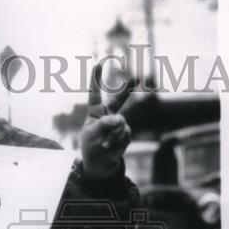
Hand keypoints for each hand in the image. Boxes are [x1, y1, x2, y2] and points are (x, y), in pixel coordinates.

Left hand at [80, 62, 133, 179]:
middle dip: (127, 88)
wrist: (100, 164)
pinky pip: (124, 134)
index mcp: (95, 112)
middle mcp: (108, 115)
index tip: (96, 64)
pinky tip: (110, 148)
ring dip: (112, 136)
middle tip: (136, 77)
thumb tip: (121, 119)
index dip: (96, 79)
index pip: (95, 94)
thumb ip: (105, 124)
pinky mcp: (126, 133)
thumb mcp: (92, 135)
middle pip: (118, 99)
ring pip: (120, 124)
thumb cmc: (91, 147)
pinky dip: (116, 142)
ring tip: (105, 145)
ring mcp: (119, 123)